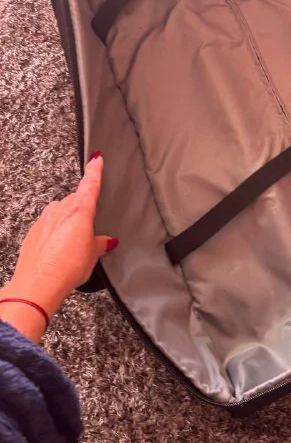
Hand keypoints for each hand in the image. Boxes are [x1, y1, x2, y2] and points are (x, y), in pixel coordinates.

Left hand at [0, 154, 117, 341]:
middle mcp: (60, 210)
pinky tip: (58, 250)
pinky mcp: (33, 232)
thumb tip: (106, 241)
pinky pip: (48, 225)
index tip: (96, 158)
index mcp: (79, 210)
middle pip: (74, 200)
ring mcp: (44, 220)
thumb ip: (99, 243)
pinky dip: (54, 233)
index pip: (90, 184)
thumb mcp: (92, 255)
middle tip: (88, 228)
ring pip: (59, 212)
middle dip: (81, 210)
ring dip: (67, 221)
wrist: (37, 284)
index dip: (94, 170)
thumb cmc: (67, 267)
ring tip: (73, 243)